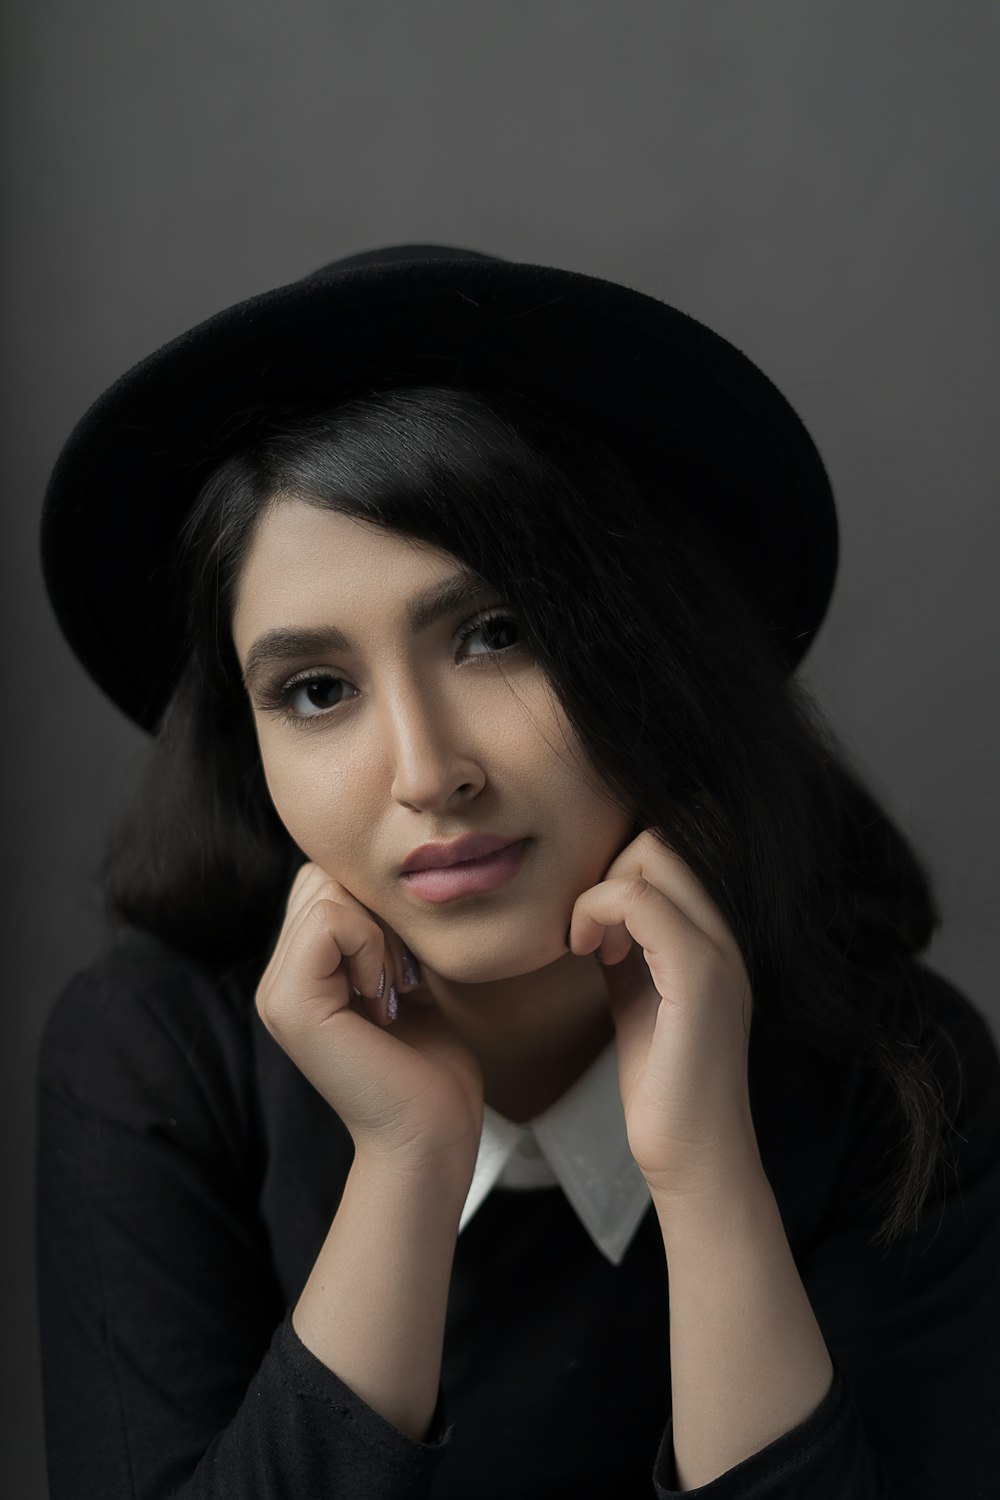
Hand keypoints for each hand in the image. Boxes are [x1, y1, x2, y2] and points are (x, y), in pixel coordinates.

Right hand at [256, 862, 483, 1179]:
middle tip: (401, 977)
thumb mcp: (400, 976)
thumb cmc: (430, 1062)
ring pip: (323, 891)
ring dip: (378, 930)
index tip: (403, 967)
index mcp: (298, 974)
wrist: (432, 1133)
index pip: (322, 882)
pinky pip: (328, 921)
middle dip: (375, 912)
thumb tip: (377, 872)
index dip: (374, 905)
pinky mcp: (290, 1004)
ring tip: (393, 987)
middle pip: (320, 878)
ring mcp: (276, 993)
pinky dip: (371, 944)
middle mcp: (277, 980)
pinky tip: (385, 994)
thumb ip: (374, 931)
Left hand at [567, 829, 761, 1198]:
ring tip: (589, 945)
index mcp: (717, 933)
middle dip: (607, 869)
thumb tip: (594, 909)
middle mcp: (728, 931)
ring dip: (600, 888)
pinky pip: (642, 900)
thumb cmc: (664, 1085)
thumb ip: (627, 945)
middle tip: (587, 932)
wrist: (693, 1156)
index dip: (618, 867)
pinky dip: (596, 911)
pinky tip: (588, 953)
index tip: (592, 926)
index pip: (672, 845)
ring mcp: (720, 950)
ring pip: (655, 854)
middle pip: (662, 836)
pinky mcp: (700, 976)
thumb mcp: (638, 993)